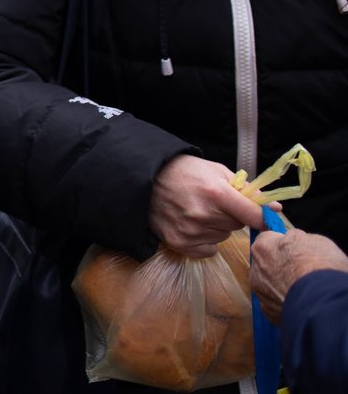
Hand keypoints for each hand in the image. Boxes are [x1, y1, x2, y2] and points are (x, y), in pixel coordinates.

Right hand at [149, 154, 266, 256]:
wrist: (144, 178)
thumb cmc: (183, 171)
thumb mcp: (215, 171)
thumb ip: (245, 189)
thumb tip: (274, 208)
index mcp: (216, 192)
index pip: (254, 215)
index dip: (264, 217)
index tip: (268, 219)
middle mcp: (203, 214)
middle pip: (237, 225)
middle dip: (231, 215)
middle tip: (214, 203)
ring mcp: (190, 231)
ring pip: (222, 236)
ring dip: (216, 227)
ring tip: (197, 211)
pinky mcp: (179, 243)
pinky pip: (209, 250)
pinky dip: (205, 240)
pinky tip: (192, 225)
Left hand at [252, 228, 347, 324]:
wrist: (324, 302)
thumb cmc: (320, 268)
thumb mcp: (314, 240)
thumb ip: (297, 239)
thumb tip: (295, 240)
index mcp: (263, 247)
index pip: (268, 239)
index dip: (284, 244)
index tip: (297, 249)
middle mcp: (256, 270)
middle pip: (266, 263)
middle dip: (281, 266)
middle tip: (303, 270)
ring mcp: (261, 293)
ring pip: (270, 285)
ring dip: (283, 285)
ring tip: (305, 288)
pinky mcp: (270, 313)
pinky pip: (276, 304)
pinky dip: (287, 303)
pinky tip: (301, 302)